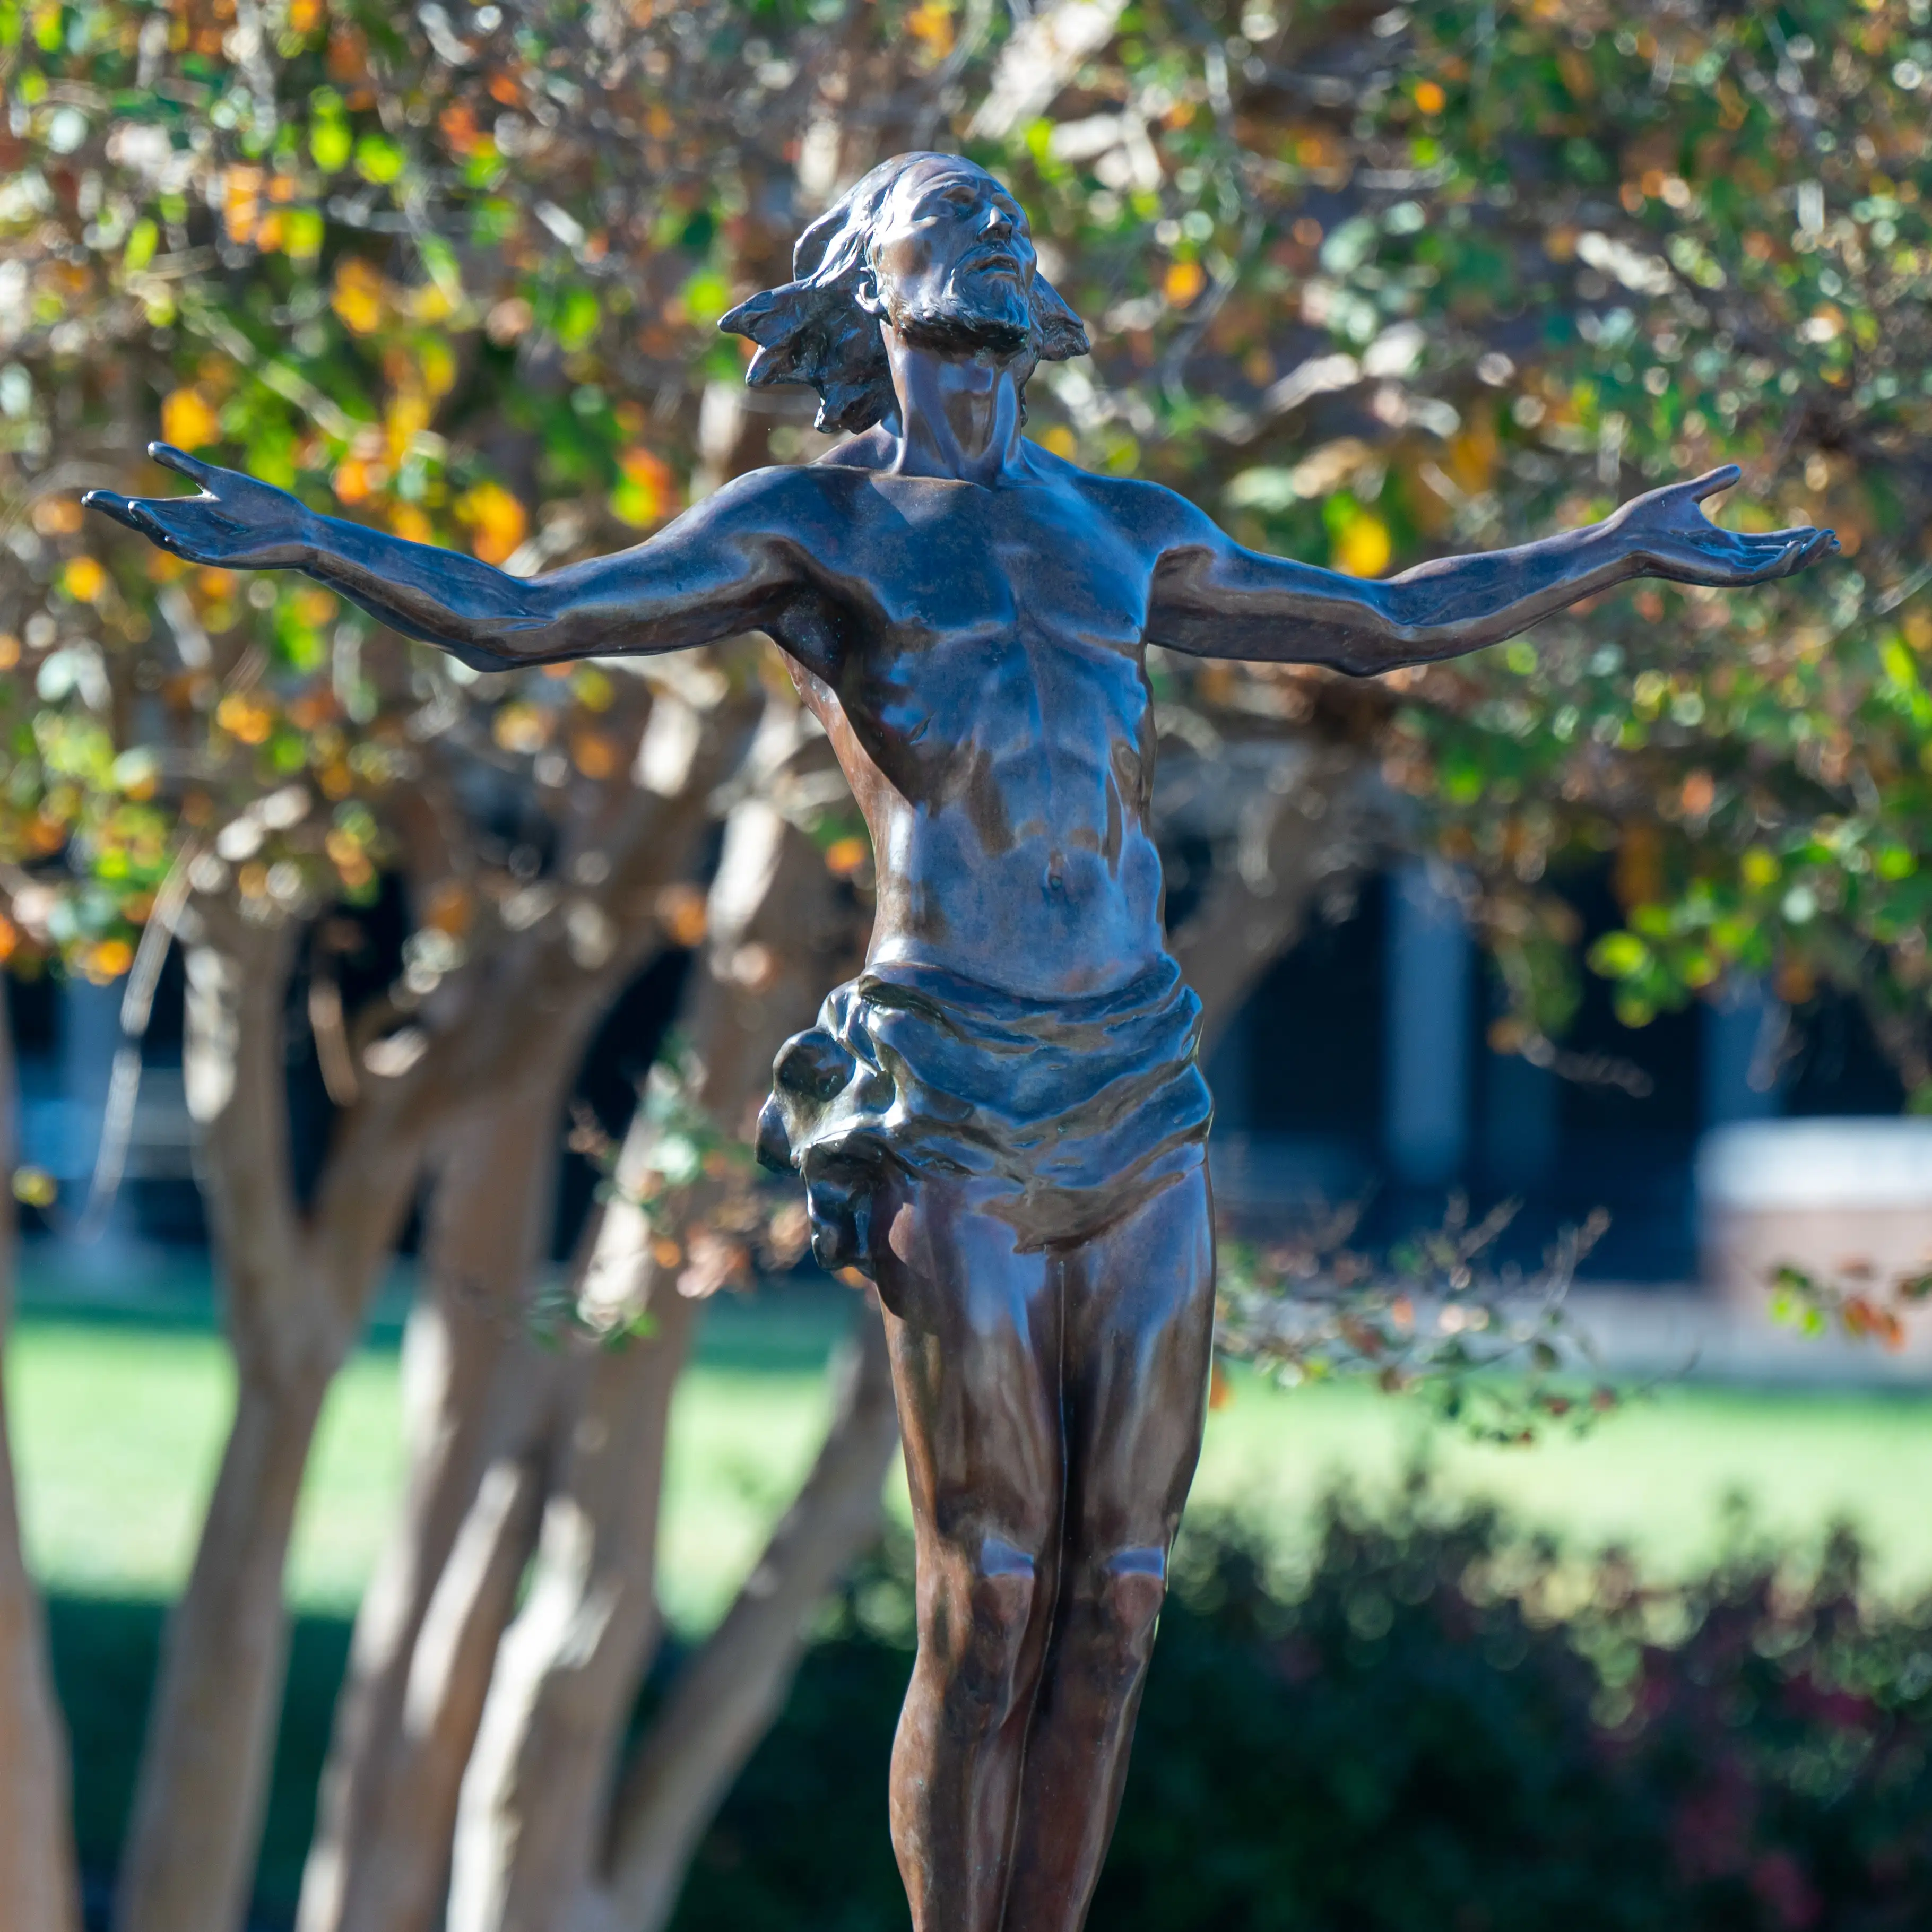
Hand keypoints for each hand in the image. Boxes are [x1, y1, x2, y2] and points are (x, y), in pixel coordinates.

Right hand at [84, 443, 315, 567]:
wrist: (299, 529)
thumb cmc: (261, 506)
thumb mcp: (217, 480)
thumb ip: (185, 466)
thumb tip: (149, 448)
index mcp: (186, 514)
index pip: (143, 509)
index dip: (116, 504)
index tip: (89, 495)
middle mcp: (191, 532)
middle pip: (149, 524)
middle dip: (124, 513)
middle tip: (99, 500)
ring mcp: (209, 546)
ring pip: (172, 538)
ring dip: (152, 526)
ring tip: (131, 507)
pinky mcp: (230, 557)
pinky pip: (202, 554)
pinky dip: (186, 546)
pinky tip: (170, 538)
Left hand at [1611, 464, 1837, 586]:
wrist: (1621, 536)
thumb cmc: (1644, 520)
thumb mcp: (1686, 494)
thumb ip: (1713, 484)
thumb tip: (1737, 469)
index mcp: (1721, 544)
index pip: (1766, 543)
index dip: (1793, 537)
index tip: (1817, 528)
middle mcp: (1726, 560)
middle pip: (1777, 559)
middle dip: (1808, 551)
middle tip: (1836, 541)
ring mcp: (1723, 569)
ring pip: (1774, 568)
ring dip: (1804, 556)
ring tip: (1830, 541)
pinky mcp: (1717, 573)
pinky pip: (1758, 572)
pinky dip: (1781, 562)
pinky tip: (1800, 546)